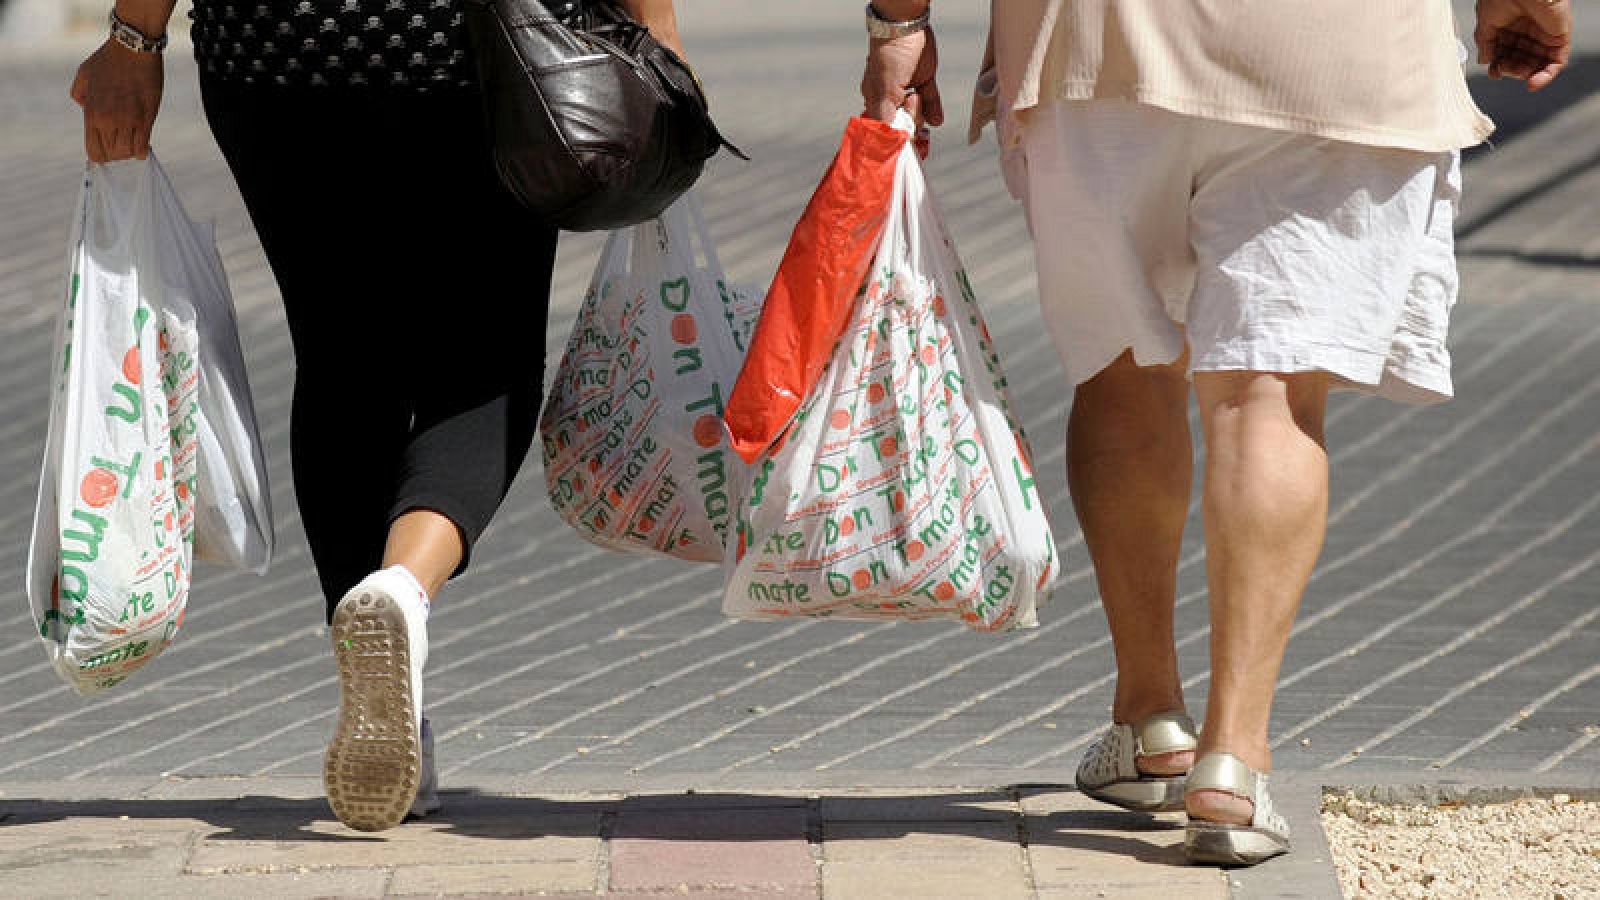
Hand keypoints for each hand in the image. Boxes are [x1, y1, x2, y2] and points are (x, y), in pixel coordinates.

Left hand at [71, 39, 163, 162]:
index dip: (101, 155)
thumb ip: (80, 96)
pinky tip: (143, 144)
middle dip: (117, 152)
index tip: (107, 148)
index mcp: (91, 113)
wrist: (132, 49)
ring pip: (128, 152)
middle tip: (122, 141)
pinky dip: (142, 149)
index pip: (94, 152)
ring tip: (132, 139)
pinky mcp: (146, 118)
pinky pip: (143, 146)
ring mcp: (128, 121)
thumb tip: (86, 109)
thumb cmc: (108, 60)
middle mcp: (108, 121)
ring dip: (130, 149)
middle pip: (113, 155)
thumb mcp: (83, 75)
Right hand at [862, 27, 942, 157]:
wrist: (907, 27)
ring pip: (919, 114)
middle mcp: (892, 99)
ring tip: (916, 94)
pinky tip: (937, 119)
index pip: (887, 128)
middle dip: (911, 118)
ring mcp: (909, 90)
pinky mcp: (924, 82)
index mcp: (876, 102)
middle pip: (905, 123)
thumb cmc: (889, 56)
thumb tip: (888, 141)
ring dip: (921, 111)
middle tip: (910, 100)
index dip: (897, 134)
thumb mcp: (884, 90)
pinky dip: (935, 112)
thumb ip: (886, 117)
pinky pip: (931, 102)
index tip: (904, 136)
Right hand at [1476, 0, 1571, 89]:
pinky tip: (1534, 82)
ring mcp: (1544, 33)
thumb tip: (1484, 61)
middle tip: (1505, 70)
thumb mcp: (1485, 22)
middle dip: (1513, 69)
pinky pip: (1557, 61)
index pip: (1506, 52)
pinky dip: (1547, 74)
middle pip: (1522, 59)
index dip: (1500, 65)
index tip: (1495, 72)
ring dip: (1529, 74)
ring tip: (1521, 76)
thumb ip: (1485, 43)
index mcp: (1509, 26)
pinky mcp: (1559, 36)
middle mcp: (1527, 30)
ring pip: (1539, 63)